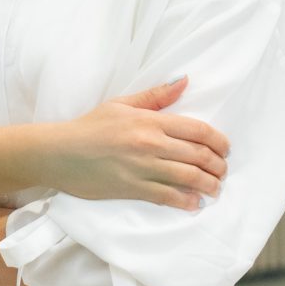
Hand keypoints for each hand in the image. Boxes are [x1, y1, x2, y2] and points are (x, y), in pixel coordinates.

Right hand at [38, 78, 229, 209]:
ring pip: (188, 178)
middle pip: (198, 155)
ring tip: (215, 189)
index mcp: (150, 121)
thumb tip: (185, 81)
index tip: (225, 148)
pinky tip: (195, 203)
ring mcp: (142, 168)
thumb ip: (156, 96)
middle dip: (218, 166)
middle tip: (223, 171)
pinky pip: (167, 197)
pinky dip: (186, 201)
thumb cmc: (90, 126)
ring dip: (208, 185)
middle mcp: (150, 144)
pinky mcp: (132, 189)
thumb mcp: (122, 104)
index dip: (218, 141)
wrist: (59, 153)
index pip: (197, 130)